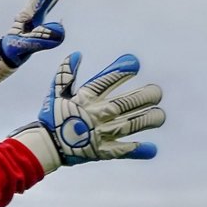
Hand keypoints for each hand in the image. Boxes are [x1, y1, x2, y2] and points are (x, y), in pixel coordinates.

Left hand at [0, 0, 68, 85]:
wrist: (0, 59)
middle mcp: (28, 13)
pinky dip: (52, 0)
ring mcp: (30, 18)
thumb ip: (42, 38)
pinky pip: (45, 7)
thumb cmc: (11, 53)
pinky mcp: (32, 23)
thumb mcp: (27, 46)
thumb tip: (61, 29)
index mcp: (27, 15)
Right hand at [11, 52, 165, 172]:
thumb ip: (66, 74)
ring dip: (148, 119)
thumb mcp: (55, 93)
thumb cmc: (51, 117)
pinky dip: (139, 150)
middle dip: (144, 96)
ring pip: (130, 125)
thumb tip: (76, 54)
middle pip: (126, 103)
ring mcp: (101, 134)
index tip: (134, 64)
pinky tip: (152, 149)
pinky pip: (124, 150)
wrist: (46, 147)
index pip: (106, 81)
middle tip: (157, 92)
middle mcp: (97, 114)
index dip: (120, 71)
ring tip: (160, 116)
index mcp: (85, 98)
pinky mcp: (103, 151)